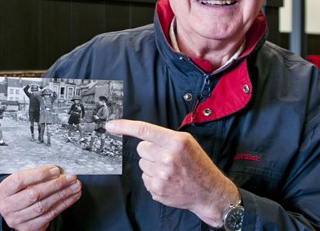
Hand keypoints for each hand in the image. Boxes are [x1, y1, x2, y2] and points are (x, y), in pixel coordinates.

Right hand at [0, 165, 81, 230]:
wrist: (15, 211)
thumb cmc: (21, 190)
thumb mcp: (23, 180)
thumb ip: (35, 174)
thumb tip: (56, 170)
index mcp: (4, 190)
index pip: (20, 180)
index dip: (39, 174)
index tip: (56, 170)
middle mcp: (8, 206)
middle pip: (34, 194)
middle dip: (56, 184)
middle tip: (71, 177)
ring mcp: (17, 219)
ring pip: (43, 206)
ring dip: (63, 194)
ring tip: (75, 186)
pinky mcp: (28, 228)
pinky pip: (49, 215)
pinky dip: (63, 204)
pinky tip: (72, 196)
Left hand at [106, 119, 239, 226]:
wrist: (209, 192)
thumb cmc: (198, 165)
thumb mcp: (187, 143)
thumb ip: (166, 137)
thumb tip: (142, 135)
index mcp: (176, 142)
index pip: (144, 130)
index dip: (124, 127)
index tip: (110, 126)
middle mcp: (167, 157)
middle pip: (141, 148)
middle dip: (150, 151)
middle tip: (165, 157)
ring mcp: (162, 175)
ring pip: (142, 164)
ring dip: (152, 165)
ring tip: (169, 170)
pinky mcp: (157, 189)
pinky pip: (145, 178)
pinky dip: (153, 179)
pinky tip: (168, 180)